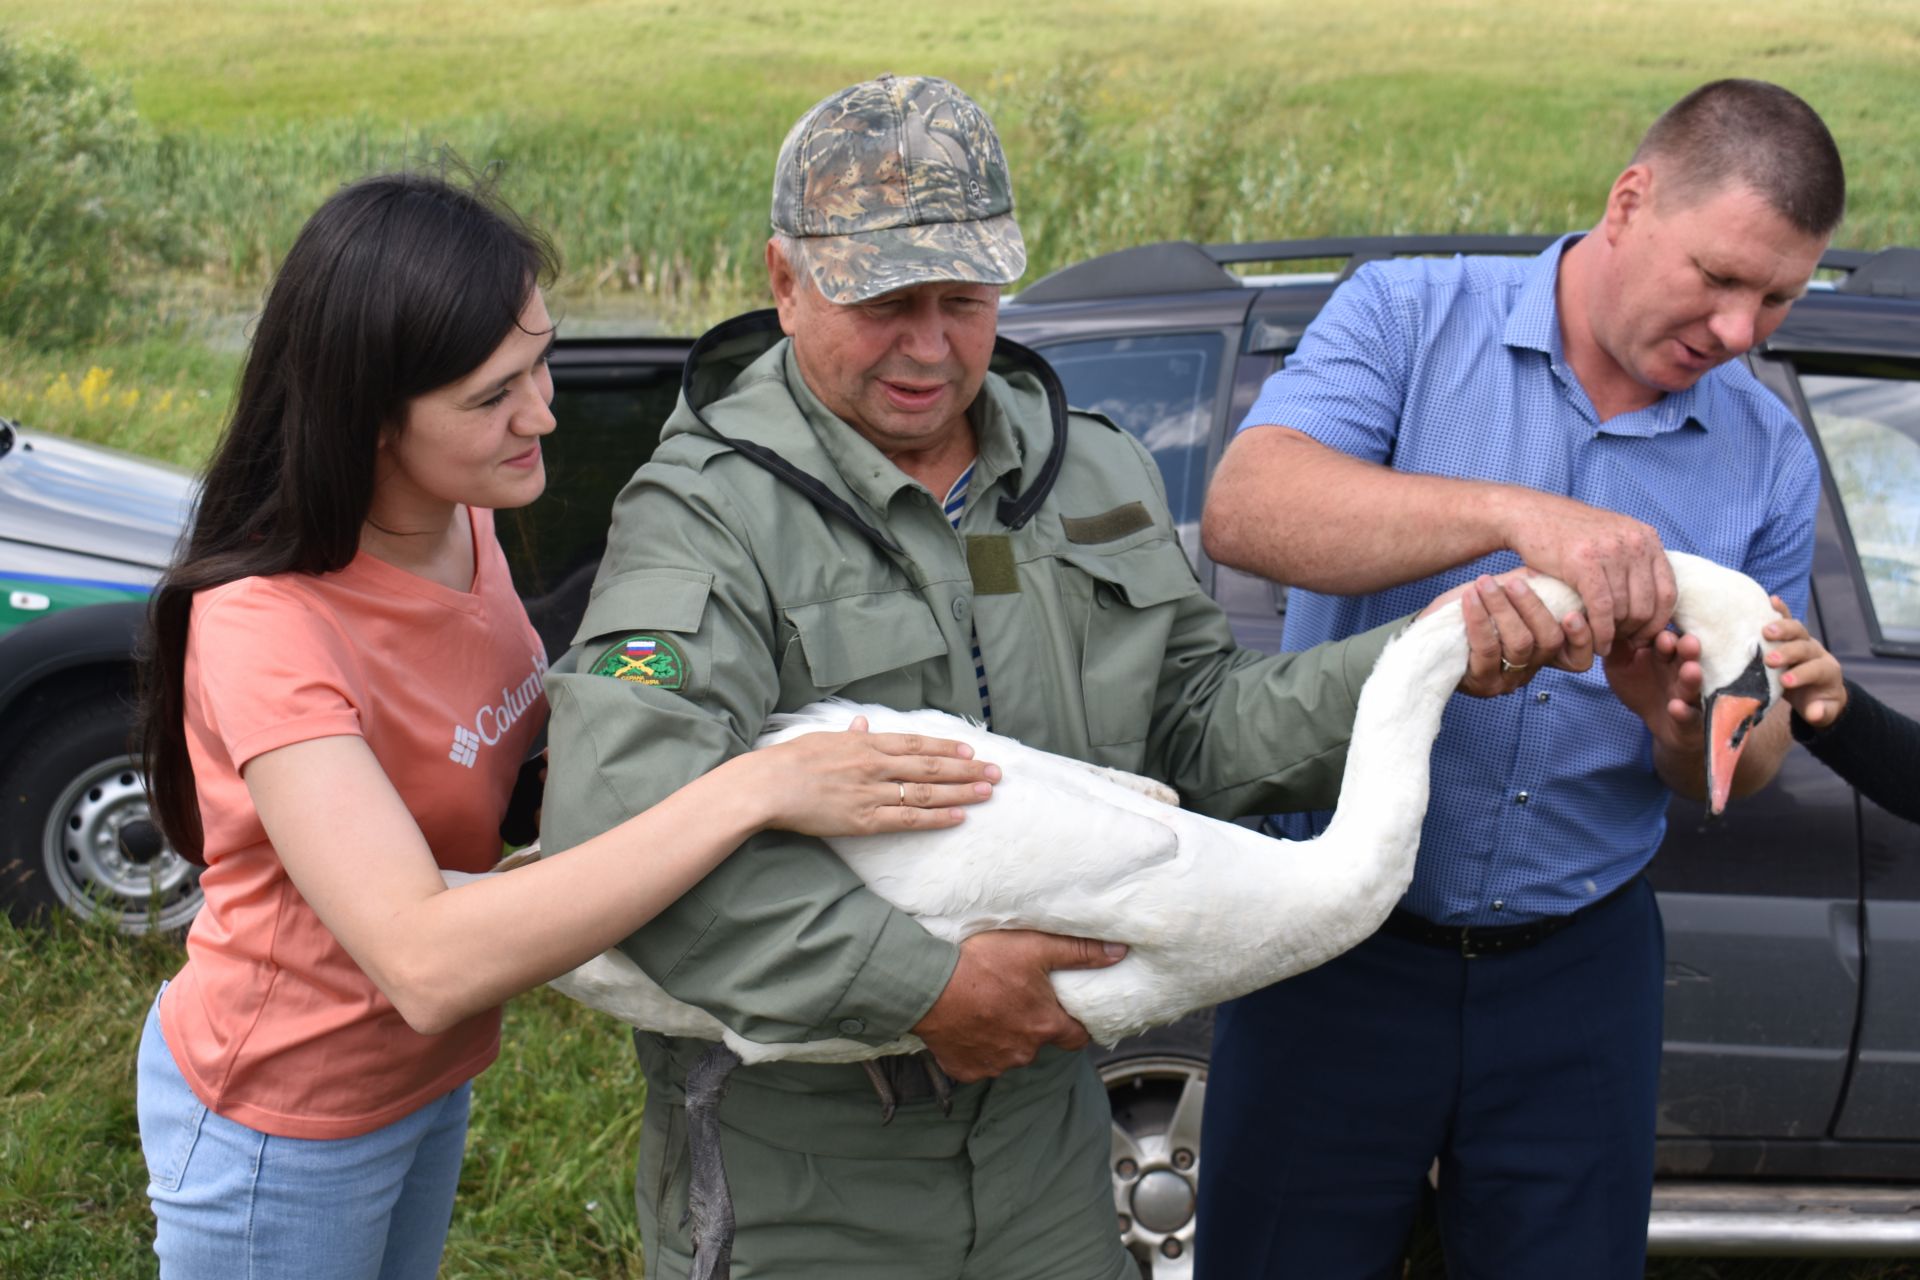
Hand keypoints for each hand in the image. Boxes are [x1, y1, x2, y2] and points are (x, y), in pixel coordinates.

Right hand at [747, 716, 998, 837]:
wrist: (767, 785)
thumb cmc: (790, 760)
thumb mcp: (823, 737)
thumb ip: (850, 733)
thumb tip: (864, 721)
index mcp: (866, 742)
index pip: (916, 743)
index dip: (946, 746)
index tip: (970, 749)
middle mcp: (875, 764)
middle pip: (931, 765)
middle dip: (966, 769)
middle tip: (995, 771)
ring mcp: (872, 792)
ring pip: (926, 792)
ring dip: (960, 791)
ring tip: (987, 791)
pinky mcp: (865, 819)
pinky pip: (908, 819)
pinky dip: (936, 818)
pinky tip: (959, 816)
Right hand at [912, 930, 1126, 1082]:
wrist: (928, 987)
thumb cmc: (981, 964)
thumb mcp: (1035, 948)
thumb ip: (1079, 952)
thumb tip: (1119, 953)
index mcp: (1045, 1025)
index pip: (1077, 1037)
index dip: (1075, 1025)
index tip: (1067, 1012)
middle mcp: (1023, 1052)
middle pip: (1039, 1043)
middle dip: (1032, 1024)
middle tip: (1016, 998)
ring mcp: (993, 1064)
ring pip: (1008, 1053)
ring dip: (1004, 1036)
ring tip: (987, 1008)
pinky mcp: (965, 1070)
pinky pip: (978, 1062)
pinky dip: (976, 1047)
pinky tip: (967, 1024)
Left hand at [1420, 570, 1593, 696]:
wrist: (1428, 634)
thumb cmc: (1469, 613)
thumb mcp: (1505, 598)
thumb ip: (1530, 588)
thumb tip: (1550, 568)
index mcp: (1542, 651)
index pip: (1578, 658)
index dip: (1582, 638)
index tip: (1572, 613)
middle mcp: (1529, 670)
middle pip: (1548, 642)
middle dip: (1533, 606)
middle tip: (1514, 582)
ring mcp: (1506, 680)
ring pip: (1519, 643)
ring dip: (1503, 608)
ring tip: (1485, 584)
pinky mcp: (1481, 683)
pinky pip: (1487, 648)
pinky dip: (1480, 619)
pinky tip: (1471, 599)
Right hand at [1500, 494, 1674, 655]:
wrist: (1531, 515)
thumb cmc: (1569, 535)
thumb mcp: (1612, 540)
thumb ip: (1634, 563)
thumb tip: (1652, 603)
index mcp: (1647, 538)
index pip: (1668, 592)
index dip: (1658, 622)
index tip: (1643, 638)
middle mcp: (1635, 542)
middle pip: (1648, 605)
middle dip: (1634, 632)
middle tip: (1619, 643)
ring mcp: (1611, 551)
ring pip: (1625, 610)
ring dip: (1615, 635)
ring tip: (1603, 643)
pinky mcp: (1585, 562)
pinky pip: (1602, 608)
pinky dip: (1600, 632)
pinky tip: (1595, 642)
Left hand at [1603, 628, 1704, 751]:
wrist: (1659, 722)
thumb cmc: (1640, 687)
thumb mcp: (1620, 665)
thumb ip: (1614, 647)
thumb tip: (1600, 622)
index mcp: (1664, 652)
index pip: (1667, 637)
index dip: (1664, 636)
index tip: (1661, 635)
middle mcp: (1681, 669)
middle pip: (1686, 656)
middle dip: (1687, 649)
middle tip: (1687, 643)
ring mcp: (1689, 693)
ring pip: (1693, 684)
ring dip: (1692, 677)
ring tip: (1690, 670)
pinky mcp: (1690, 719)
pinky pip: (1689, 716)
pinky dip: (1683, 713)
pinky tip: (1676, 708)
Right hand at [1764, 597, 1847, 726]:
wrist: (1818, 688)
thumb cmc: (1817, 701)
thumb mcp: (1822, 712)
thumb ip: (1820, 712)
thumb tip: (1814, 713)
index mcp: (1826, 671)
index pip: (1816, 669)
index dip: (1802, 674)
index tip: (1785, 682)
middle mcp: (1816, 652)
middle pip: (1805, 647)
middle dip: (1788, 652)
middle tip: (1770, 659)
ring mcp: (1804, 641)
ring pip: (1798, 630)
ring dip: (1782, 628)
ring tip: (1765, 631)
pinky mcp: (1793, 635)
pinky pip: (1788, 618)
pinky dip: (1781, 609)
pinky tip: (1771, 600)